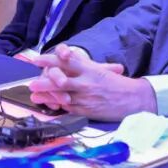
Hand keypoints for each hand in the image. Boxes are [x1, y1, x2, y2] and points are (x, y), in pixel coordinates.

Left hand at [28, 45, 154, 120]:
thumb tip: (68, 57)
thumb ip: (85, 64)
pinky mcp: (86, 110)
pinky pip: (68, 108)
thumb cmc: (118, 84)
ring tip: (34, 94)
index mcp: (91, 69)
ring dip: (46, 95)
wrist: (134, 99)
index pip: (68, 61)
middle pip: (62, 78)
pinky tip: (48, 106)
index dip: (52, 59)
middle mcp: (87, 82)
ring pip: (62, 94)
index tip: (39, 59)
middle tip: (32, 79)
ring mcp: (86, 97)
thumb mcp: (103, 69)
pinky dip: (57, 106)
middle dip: (45, 79)